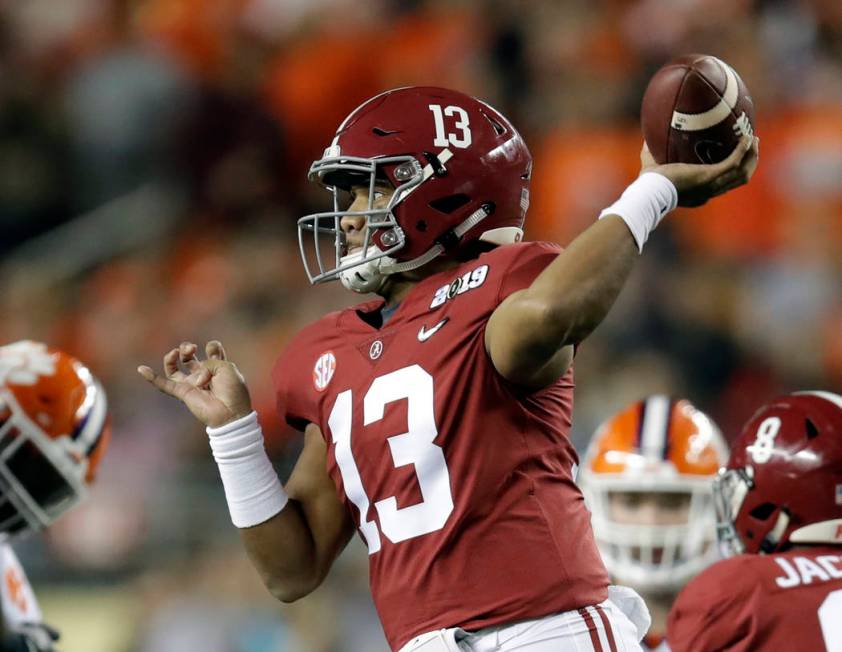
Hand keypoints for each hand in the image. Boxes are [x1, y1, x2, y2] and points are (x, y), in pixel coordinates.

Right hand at [138, 341, 252, 427]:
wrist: (230, 413)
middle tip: (192, 348)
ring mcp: (191, 384)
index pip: (211, 350)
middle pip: (189, 357)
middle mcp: (203, 374)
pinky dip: (151, 377)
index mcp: (218, 367)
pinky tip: (141, 369)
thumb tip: (195, 376)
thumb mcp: (227, 367)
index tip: (213, 350)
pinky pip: (163, 385)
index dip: (212, 346)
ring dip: (172, 357)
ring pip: (174, 369)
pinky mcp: (183, 394)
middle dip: (187, 348)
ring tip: (176, 352)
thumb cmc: (233, 391)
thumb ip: (209, 361)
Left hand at [640, 134, 758, 206]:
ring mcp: (712, 185)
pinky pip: (734, 163)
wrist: (650, 192)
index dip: (730, 173)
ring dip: (751, 156)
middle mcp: (709, 191)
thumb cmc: (648, 184)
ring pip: (742, 173)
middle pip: (738, 179)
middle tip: (752, 146)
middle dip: (748, 163)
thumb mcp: (651, 167)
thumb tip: (645, 140)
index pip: (720, 185)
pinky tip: (747, 138)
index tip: (735, 159)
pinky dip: (742, 151)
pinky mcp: (711, 177)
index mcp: (699, 192)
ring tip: (754, 139)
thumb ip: (650, 155)